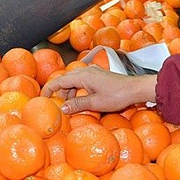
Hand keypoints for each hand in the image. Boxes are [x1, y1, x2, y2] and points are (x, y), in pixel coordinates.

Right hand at [40, 66, 157, 113]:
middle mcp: (86, 71)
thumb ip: (77, 104)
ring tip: (70, 107)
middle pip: (66, 80)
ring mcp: (93, 73)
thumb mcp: (95, 103)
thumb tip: (62, 108)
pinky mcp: (99, 76)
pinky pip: (82, 82)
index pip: (59, 81)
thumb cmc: (117, 96)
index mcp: (82, 76)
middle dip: (59, 93)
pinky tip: (81, 101)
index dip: (49, 89)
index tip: (42, 97)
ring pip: (74, 81)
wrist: (136, 89)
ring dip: (69, 93)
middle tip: (57, 106)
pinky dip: (77, 91)